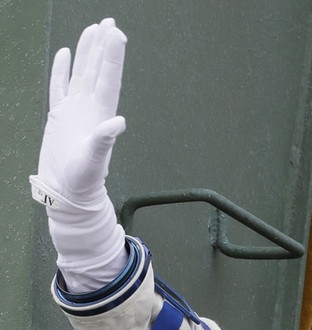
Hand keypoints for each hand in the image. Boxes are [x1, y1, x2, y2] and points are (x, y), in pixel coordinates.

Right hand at [31, 19, 128, 292]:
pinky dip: (63, 70)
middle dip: (104, 46)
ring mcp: (75, 110)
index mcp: (100, 114)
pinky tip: (66, 54)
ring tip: (93, 29)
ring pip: (81, 73)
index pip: (108, 77)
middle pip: (98, 69)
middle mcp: (90, 108)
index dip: (112, 55)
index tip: (116, 33)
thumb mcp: (94, 160)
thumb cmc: (83, 180)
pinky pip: (60, 87)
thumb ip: (104, 140)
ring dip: (87, 52)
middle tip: (110, 22)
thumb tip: (118, 122)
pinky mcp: (60, 116)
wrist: (68, 193)